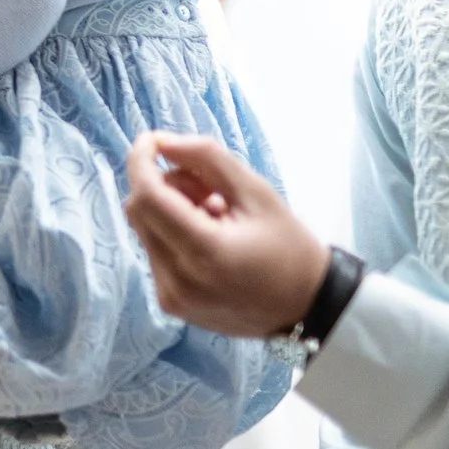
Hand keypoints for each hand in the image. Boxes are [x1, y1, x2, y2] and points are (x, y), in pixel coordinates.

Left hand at [123, 132, 329, 337]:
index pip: (148, 197)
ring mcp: (171, 296)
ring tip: (217, 216)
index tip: (150, 140)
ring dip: (169, 211)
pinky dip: (173, 234)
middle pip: (139, 211)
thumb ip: (206, 159)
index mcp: (205, 252)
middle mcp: (178, 280)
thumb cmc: (289, 248)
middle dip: (164, 186)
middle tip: (210, 188)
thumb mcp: (256, 192)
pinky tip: (210, 238)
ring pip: (144, 230)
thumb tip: (160, 142)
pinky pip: (154, 252)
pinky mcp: (170, 304)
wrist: (308, 308)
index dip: (141, 162)